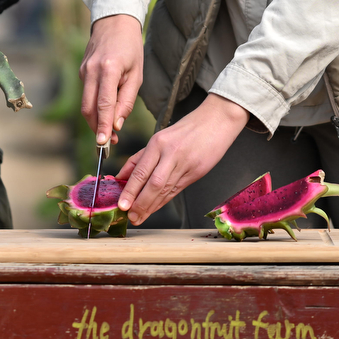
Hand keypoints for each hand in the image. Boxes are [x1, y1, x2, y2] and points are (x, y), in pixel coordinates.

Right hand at [79, 15, 143, 148]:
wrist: (114, 21)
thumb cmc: (130, 48)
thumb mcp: (137, 74)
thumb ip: (127, 100)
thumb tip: (117, 124)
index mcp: (109, 69)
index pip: (103, 104)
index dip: (102, 126)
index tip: (103, 143)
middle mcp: (91, 71)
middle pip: (89, 109)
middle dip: (97, 128)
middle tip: (109, 144)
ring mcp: (83, 71)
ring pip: (85, 104)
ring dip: (95, 121)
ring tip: (110, 132)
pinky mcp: (81, 72)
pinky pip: (87, 95)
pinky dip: (95, 107)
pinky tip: (106, 112)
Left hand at [113, 93, 247, 224]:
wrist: (217, 121)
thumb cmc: (186, 129)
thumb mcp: (160, 137)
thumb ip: (140, 158)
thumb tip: (121, 176)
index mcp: (158, 142)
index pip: (141, 171)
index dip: (130, 190)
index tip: (122, 204)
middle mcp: (171, 154)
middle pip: (153, 184)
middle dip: (140, 203)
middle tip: (130, 217)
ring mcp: (185, 164)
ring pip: (165, 190)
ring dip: (151, 206)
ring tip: (140, 218)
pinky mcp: (196, 172)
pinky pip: (176, 190)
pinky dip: (164, 201)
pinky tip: (155, 208)